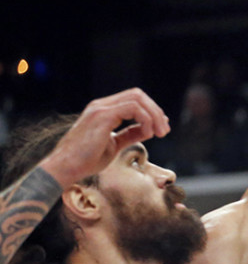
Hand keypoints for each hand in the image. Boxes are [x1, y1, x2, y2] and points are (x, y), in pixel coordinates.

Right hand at [42, 88, 169, 186]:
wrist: (66, 168)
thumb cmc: (86, 160)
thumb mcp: (115, 144)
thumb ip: (131, 134)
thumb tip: (149, 129)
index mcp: (103, 110)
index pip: (133, 99)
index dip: (152, 110)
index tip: (162, 128)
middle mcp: (101, 106)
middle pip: (138, 95)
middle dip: (156, 111)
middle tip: (164, 131)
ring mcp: (100, 109)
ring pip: (137, 99)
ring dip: (154, 116)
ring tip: (159, 133)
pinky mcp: (101, 116)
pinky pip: (133, 108)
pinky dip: (146, 120)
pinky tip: (148, 134)